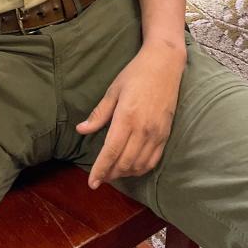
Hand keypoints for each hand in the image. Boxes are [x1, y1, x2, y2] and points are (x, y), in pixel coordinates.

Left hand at [77, 42, 185, 188]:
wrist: (165, 64)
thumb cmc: (135, 74)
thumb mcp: (113, 90)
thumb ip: (99, 114)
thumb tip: (81, 130)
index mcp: (126, 117)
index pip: (111, 152)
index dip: (100, 170)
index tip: (92, 183)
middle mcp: (143, 129)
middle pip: (124, 163)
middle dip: (110, 174)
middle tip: (100, 177)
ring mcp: (156, 134)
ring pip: (139, 165)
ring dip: (125, 173)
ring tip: (113, 172)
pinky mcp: (166, 134)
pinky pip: (153, 160)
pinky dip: (141, 169)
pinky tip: (132, 167)